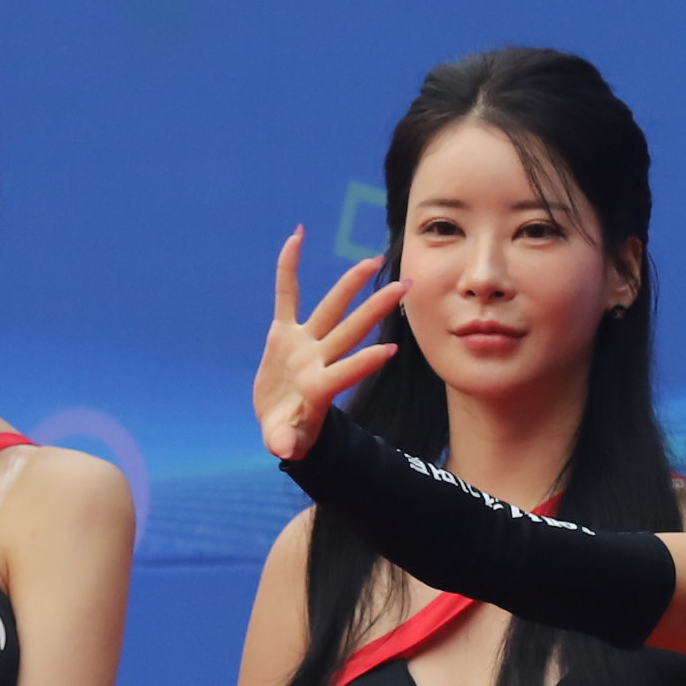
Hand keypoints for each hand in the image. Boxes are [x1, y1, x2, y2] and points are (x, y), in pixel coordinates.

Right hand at [256, 232, 405, 462]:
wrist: (280, 420)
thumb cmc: (287, 435)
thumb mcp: (283, 441)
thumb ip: (283, 441)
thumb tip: (283, 449)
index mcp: (319, 388)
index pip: (345, 372)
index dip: (364, 363)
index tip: (389, 351)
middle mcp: (317, 360)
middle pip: (351, 331)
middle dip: (376, 310)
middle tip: (405, 287)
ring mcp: (303, 344)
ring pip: (331, 308)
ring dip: (351, 284)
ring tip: (373, 261)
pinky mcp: (284, 333)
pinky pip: (286, 294)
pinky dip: (288, 267)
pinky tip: (297, 236)